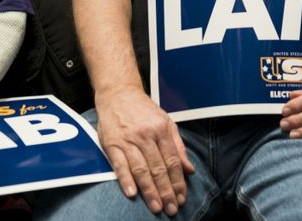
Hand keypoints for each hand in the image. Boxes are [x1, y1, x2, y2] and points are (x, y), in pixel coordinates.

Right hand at [95, 86, 193, 215]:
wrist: (118, 93)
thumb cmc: (143, 110)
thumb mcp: (166, 122)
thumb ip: (178, 146)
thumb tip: (189, 169)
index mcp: (161, 130)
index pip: (173, 161)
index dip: (178, 181)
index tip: (181, 198)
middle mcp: (146, 135)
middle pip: (158, 168)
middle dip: (166, 190)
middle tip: (171, 208)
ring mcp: (128, 140)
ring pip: (141, 169)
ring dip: (149, 190)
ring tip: (156, 206)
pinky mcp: (112, 143)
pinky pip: (119, 164)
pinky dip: (125, 179)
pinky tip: (132, 193)